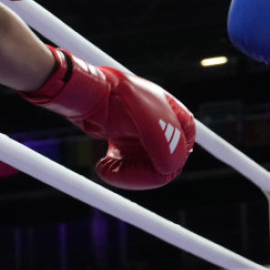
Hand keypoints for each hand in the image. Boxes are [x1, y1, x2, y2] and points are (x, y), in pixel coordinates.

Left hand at [22, 47, 195, 188]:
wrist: (90, 94)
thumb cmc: (121, 98)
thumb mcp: (151, 121)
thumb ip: (168, 147)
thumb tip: (170, 170)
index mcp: (179, 121)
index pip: (180, 155)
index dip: (162, 166)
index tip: (140, 166)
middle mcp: (166, 131)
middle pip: (163, 168)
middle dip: (139, 174)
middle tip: (115, 171)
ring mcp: (146, 139)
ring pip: (145, 173)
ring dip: (126, 175)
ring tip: (106, 167)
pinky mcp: (128, 146)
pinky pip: (129, 170)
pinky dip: (117, 172)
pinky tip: (103, 164)